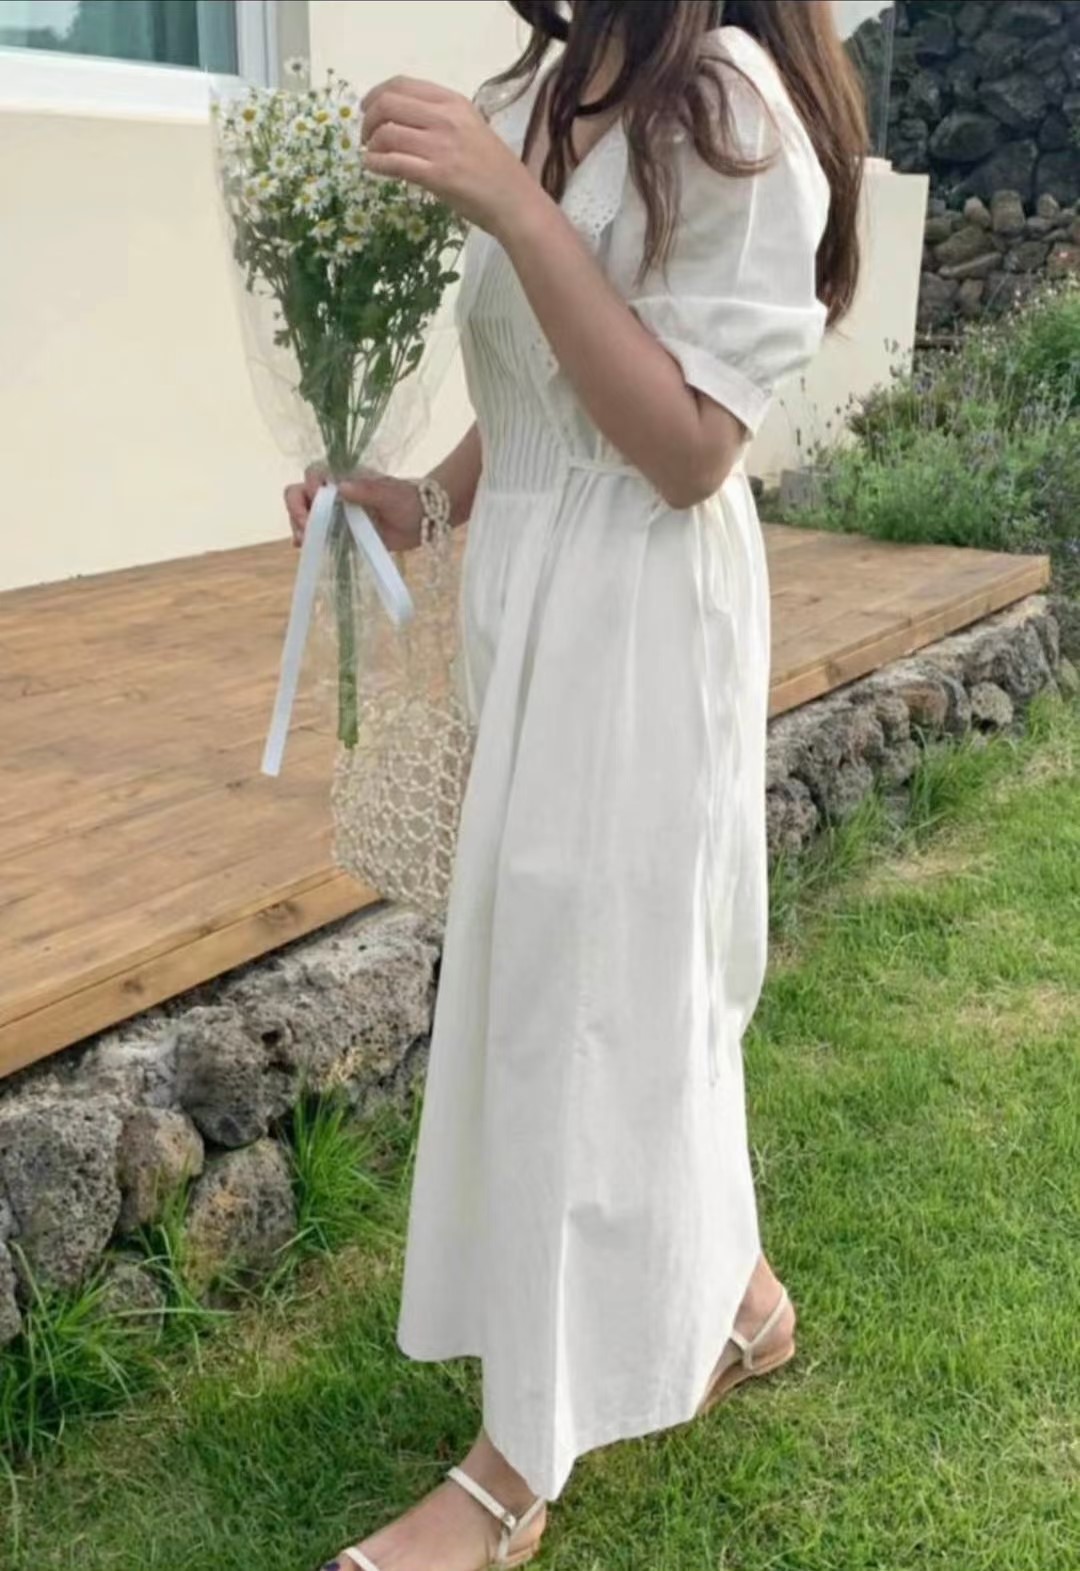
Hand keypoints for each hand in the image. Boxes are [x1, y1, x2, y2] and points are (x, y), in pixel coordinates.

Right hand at [283, 465, 423, 550]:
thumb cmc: (408, 500)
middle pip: (300, 494)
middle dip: (297, 510)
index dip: (309, 487)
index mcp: (344, 477)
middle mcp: (335, 494)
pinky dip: (308, 540)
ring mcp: (335, 514)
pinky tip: (305, 548)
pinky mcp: (340, 534)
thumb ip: (368, 490)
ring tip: (305, 542)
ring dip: (299, 526)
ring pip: (304, 515)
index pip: (313, 475)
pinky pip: (317, 535)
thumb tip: (341, 486)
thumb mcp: (391, 494)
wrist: (424, 521)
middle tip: (306, 528)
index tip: (317, 501)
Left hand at [360, 76, 543, 237]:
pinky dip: (375, 164)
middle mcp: (445, 118)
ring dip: (371, 144)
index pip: (403, 84)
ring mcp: (440, 146)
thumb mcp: (471, 128)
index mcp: (453, 102)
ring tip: (373, 155)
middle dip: (368, 119)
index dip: (376, 94)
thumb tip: (405, 121)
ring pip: (387, 133)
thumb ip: (441, 120)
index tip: (368, 109)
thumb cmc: (495, 170)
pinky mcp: (436, 175)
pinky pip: (393, 162)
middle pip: (388, 104)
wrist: (515, 202)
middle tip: (367, 137)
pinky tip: (373, 167)